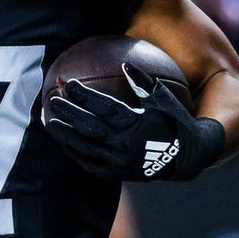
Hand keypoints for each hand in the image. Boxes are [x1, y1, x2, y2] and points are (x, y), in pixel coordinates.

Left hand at [43, 64, 223, 180]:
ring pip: (87, 148)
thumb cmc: (175, 121)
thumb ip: (144, 83)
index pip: (105, 107)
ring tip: (49, 122)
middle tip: (52, 101)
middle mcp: (127, 144)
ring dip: (66, 135)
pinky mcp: (120, 174)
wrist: (189, 158)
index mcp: (137, 123)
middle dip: (69, 113)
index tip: (70, 84)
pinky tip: (64, 144)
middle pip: (90, 127)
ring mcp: (122, 161)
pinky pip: (92, 165)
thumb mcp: (164, 100)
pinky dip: (77, 154)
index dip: (85, 96)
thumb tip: (126, 64)